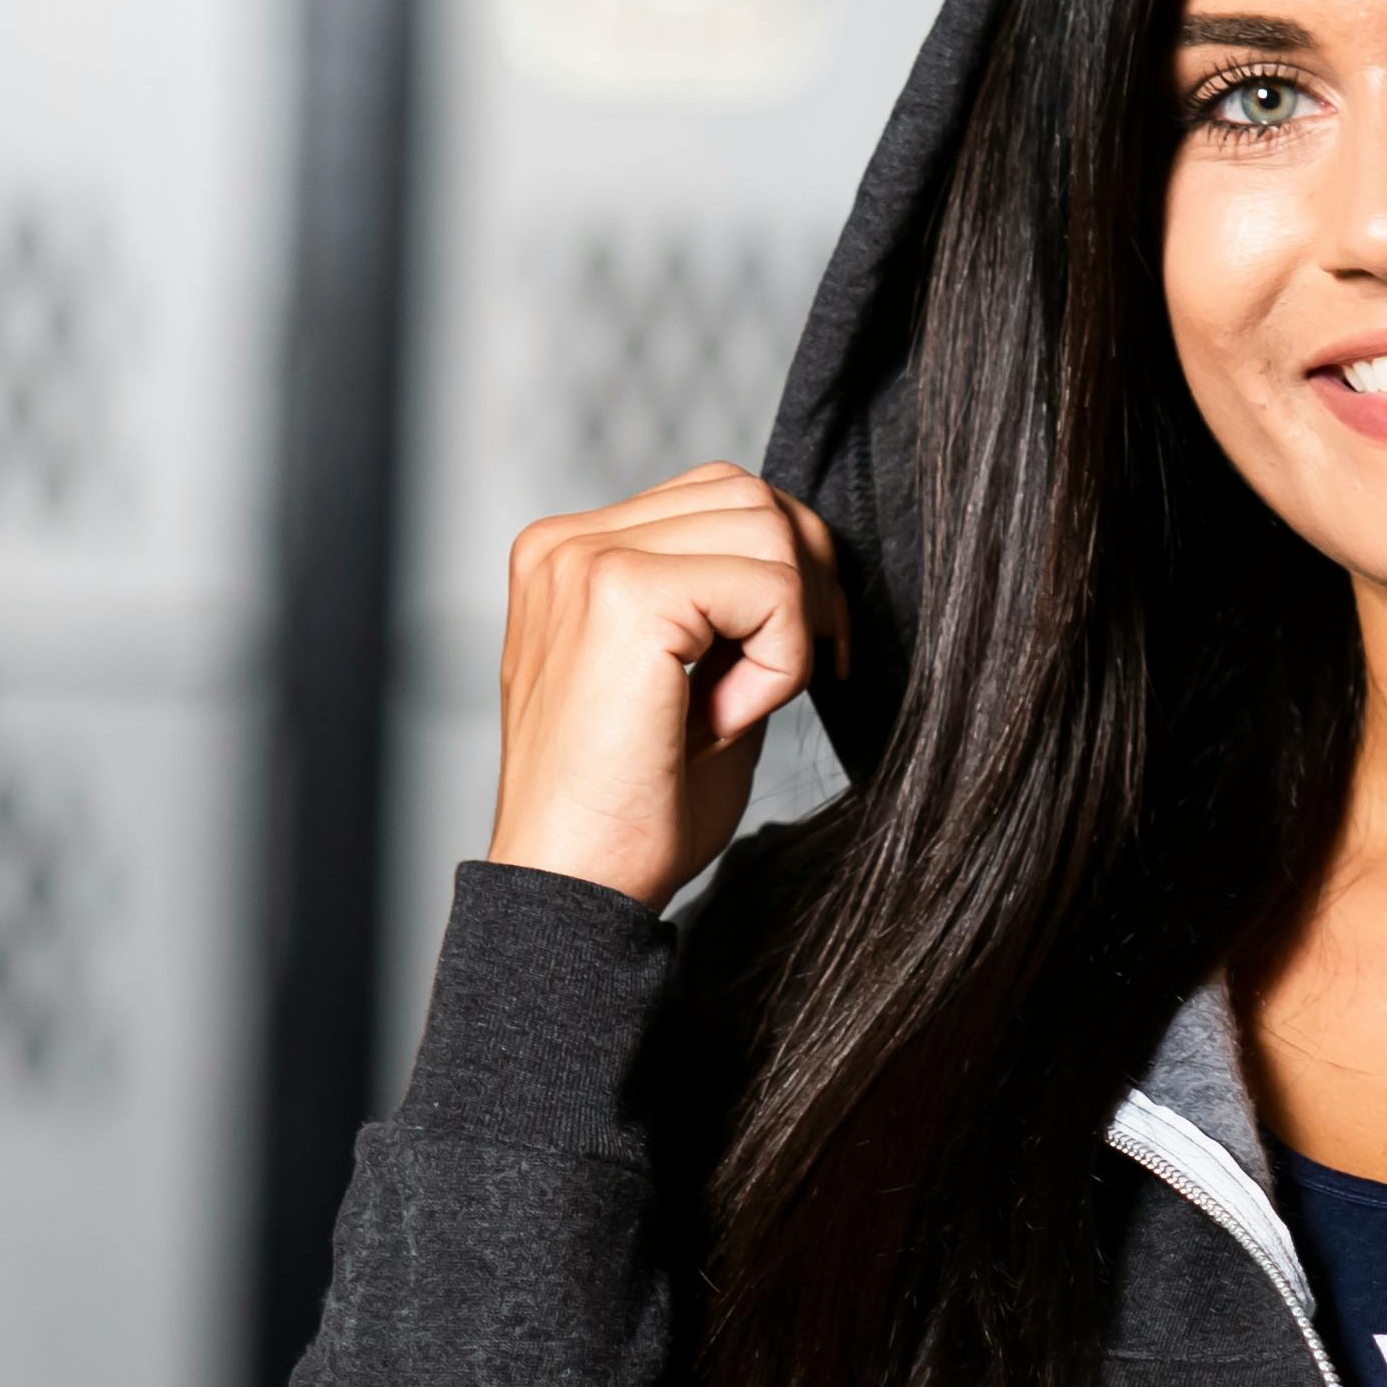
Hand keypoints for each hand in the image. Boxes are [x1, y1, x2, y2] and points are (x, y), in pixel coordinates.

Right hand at [487, 465, 846, 906]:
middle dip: (808, 577)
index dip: (785, 567)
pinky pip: (769, 586)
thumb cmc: (627, 812)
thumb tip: (809, 566)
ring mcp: (588, 561)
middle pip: (748, 494)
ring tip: (745, 705)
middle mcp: (568, 544)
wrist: (572, 892)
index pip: (716, 497)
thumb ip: (728, 611)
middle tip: (819, 667)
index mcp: (570, 556)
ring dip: (790, 623)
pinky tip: (732, 720)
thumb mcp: (687, 684)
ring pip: (766, 527)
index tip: (807, 652)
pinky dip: (781, 661)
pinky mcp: (626, 595)